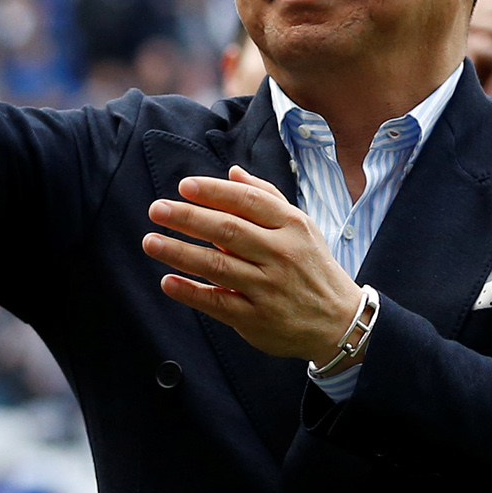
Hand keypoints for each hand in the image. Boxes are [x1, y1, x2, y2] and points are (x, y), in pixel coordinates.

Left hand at [142, 166, 364, 362]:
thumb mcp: (301, 227)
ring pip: (218, 265)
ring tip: (151, 242)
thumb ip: (266, 197)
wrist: (340, 321)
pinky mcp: (257, 318)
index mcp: (291, 226)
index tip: (185, 186)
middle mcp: (280, 254)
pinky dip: (191, 292)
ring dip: (180, 252)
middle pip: (228, 230)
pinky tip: (168, 282)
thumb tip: (233, 171)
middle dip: (189, 218)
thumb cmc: (312, 267)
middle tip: (157, 209)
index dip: (214, 192)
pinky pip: (218, 302)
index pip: (248, 202)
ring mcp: (268, 287)